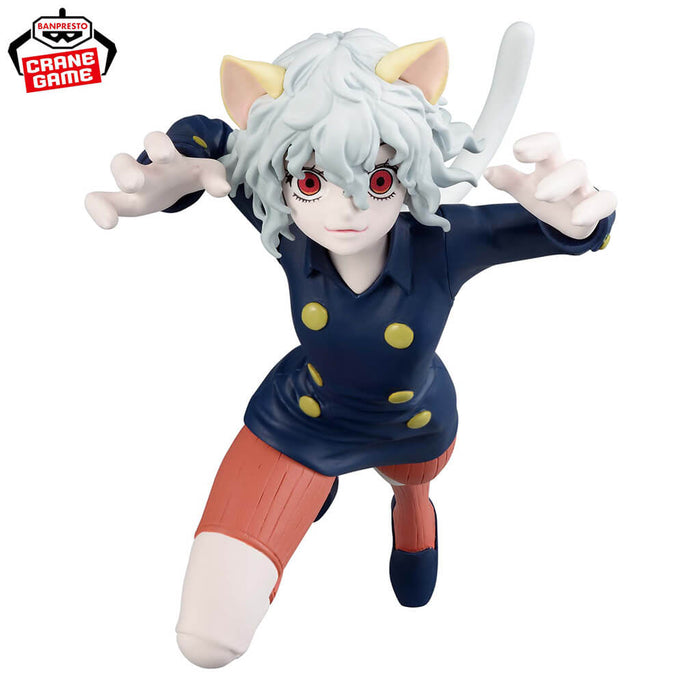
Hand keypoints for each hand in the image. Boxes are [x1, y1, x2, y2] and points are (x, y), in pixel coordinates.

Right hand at [85, 132, 230, 228]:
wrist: (177, 178)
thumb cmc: (190, 173)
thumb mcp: (207, 172)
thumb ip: (214, 178)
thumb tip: (224, 190)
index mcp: (164, 157)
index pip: (155, 142)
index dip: (158, 146)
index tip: (164, 156)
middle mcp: (144, 170)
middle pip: (123, 163)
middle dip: (127, 172)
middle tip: (134, 183)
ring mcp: (133, 186)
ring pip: (108, 189)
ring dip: (108, 199)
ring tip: (110, 221)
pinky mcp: (128, 202)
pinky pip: (104, 201)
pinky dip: (99, 211)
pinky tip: (106, 224)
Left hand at [484, 133, 615, 238]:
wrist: (570, 216)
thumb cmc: (547, 195)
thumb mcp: (524, 189)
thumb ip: (508, 180)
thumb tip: (488, 172)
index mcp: (551, 164)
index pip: (549, 145)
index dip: (536, 145)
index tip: (517, 150)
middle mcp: (570, 172)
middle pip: (571, 166)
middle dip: (556, 178)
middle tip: (537, 192)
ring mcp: (586, 189)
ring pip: (584, 180)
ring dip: (566, 187)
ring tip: (547, 199)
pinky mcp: (598, 206)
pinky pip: (605, 202)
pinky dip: (593, 209)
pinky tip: (577, 219)